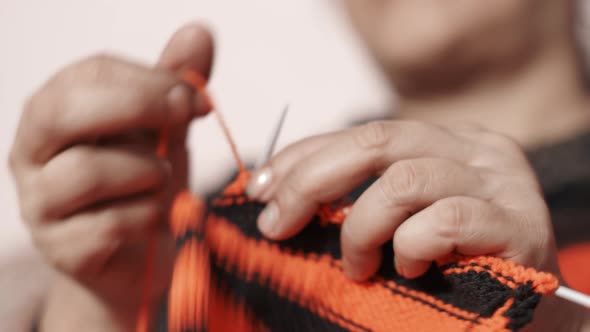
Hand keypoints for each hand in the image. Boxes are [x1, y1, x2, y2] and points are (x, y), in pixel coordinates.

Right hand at [9, 24, 213, 329]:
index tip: (194, 97)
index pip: (89, 75)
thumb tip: (200, 31)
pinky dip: (148, 217)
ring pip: (87, 172)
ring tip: (164, 180)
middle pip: (63, 112)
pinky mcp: (61, 250)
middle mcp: (33, 154)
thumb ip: (176, 84)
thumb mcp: (164, 129)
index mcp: (55, 112)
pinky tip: (156, 217)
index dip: (148, 80)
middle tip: (183, 117)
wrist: (140, 254)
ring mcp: (40, 205)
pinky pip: (108, 225)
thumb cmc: (145, 184)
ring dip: (147, 173)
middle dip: (136, 107)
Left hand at [246, 121, 557, 279]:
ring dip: (361, 228)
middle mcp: (472, 148)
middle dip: (311, 181)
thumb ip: (356, 199)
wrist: (522, 304)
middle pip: (377, 139)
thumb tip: (276, 198)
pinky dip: (409, 249)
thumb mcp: (396, 221)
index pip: (360, 131)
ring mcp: (499, 182)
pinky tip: (408, 271)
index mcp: (440, 142)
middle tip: (276, 224)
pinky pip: (444, 222)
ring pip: (404, 181)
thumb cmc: (450, 265)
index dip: (302, 156)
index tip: (259, 189)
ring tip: (355, 267)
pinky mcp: (518, 224)